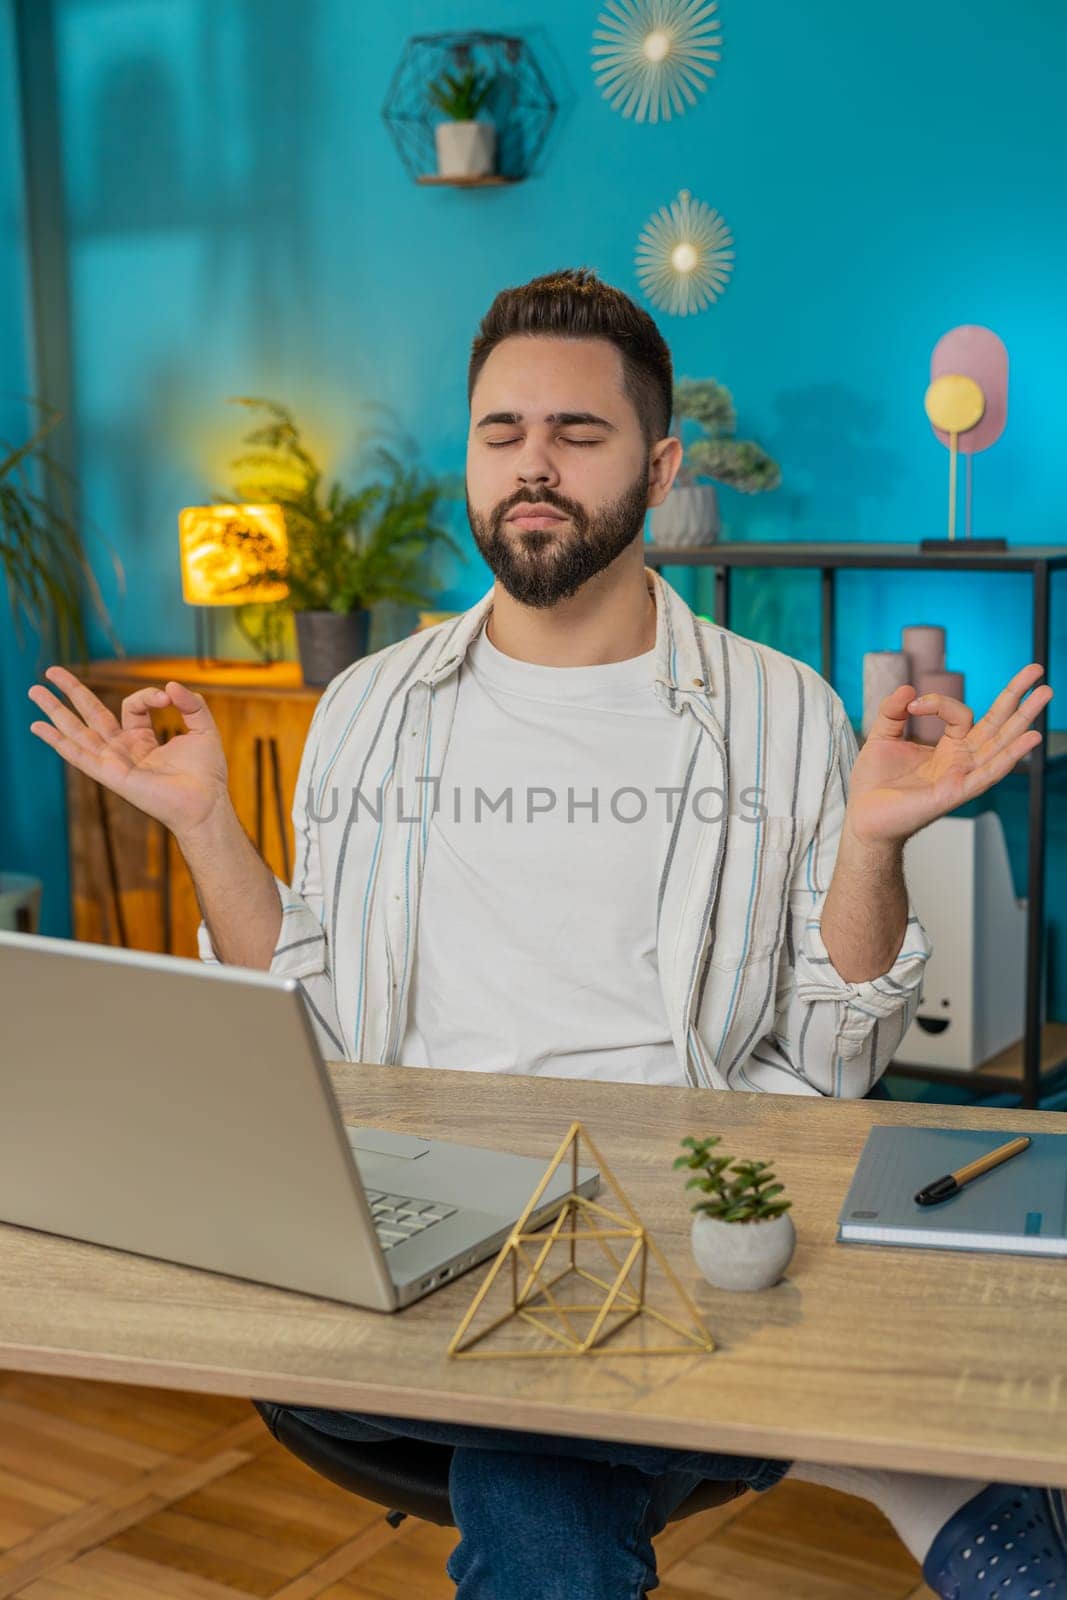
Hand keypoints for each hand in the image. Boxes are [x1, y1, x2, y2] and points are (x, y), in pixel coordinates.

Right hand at [28, 665, 229, 839]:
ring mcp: (113, 762)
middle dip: (71, 692)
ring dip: (54, 711)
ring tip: (33, 690)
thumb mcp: (203, 728)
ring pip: (77, 731)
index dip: (147, 695)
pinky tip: (38, 728)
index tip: (168, 698)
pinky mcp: (110, 774)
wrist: (205, 802)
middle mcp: (123, 749)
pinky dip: (57, 741)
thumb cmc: (206, 772)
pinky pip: (78, 755)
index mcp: (142, 739)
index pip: (131, 705)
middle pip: (90, 715)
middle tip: (50, 671)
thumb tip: (170, 686)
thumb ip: (191, 703)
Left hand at [845, 663, 1052, 845]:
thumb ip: (893, 711)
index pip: (961, 714)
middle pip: (996, 724)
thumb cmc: (875, 783)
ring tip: (1046, 693)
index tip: (912, 705)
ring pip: (1000, 743)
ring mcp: (963, 776)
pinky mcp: (957, 792)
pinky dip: (1010, 756)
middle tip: (1038, 670)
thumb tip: (907, 687)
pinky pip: (989, 772)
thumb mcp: (882, 737)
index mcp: (948, 747)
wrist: (864, 817)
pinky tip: (1030, 738)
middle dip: (1017, 697)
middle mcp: (962, 760)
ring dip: (1024, 719)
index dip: (939, 702)